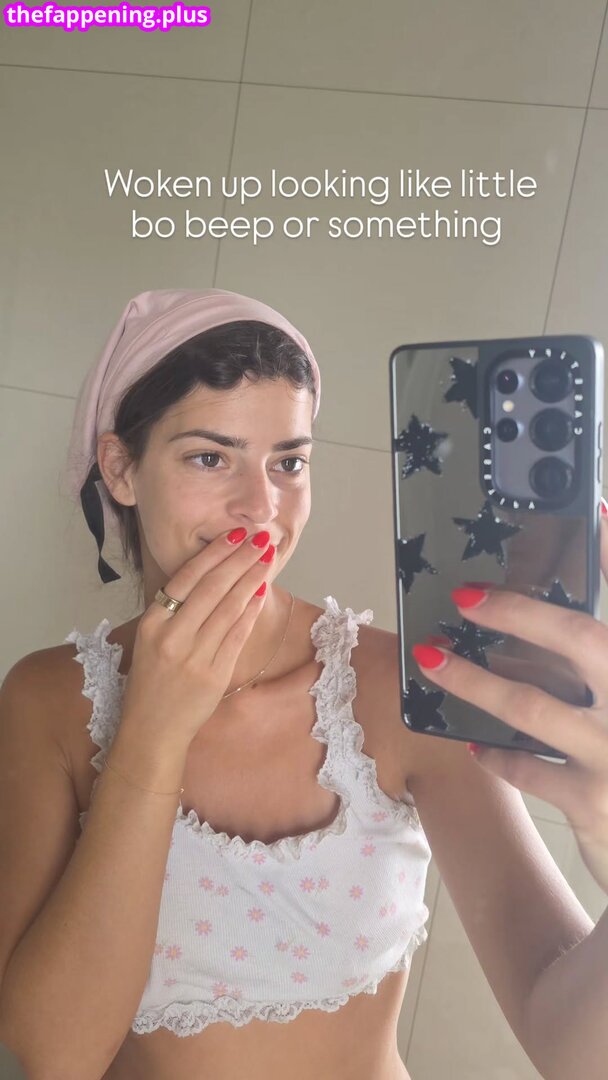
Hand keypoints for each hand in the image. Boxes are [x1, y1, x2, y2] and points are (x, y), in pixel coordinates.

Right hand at [120, 528, 273, 747]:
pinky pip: (237, 634)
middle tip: (260, 539)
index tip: (235, 535)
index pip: (187, 578)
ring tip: (266, 558)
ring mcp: (194, 656)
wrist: (153, 729)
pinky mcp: (215, 674)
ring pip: (229, 608)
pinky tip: (261, 591)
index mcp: (152, 623)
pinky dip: (251, 610)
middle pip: (212, 588)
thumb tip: (213, 574)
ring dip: (251, 578)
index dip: (214, 553)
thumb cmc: (151, 681)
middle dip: (240, 559)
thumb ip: (174, 611)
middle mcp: (172, 636)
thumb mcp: (151, 639)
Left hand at [410, 506, 607, 896]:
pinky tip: (476, 743)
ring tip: (435, 658)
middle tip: (466, 596)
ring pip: (533, 706)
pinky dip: (499, 754)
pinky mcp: (596, 804)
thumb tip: (560, 635)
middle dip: (519, 613)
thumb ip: (601, 664)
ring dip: (476, 681)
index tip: (596, 511)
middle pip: (581, 640)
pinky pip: (530, 769)